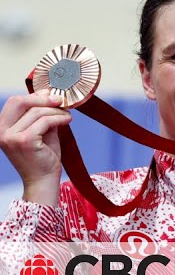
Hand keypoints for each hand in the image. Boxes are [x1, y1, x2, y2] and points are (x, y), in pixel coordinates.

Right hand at [0, 89, 71, 205]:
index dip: (34, 95)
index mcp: (1, 128)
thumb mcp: (40, 132)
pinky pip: (45, 121)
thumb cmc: (42, 157)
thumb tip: (51, 96)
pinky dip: (59, 118)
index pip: (14, 102)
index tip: (51, 94)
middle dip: (43, 98)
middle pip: (20, 102)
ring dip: (56, 111)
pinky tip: (68, 120)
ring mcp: (11, 136)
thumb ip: (41, 116)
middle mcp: (1, 132)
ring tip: (67, 115)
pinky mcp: (25, 141)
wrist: (43, 181)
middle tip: (61, 100)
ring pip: (37, 112)